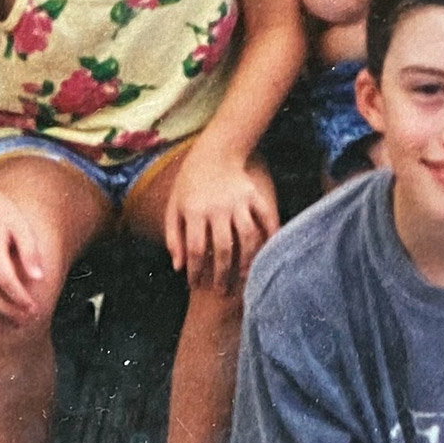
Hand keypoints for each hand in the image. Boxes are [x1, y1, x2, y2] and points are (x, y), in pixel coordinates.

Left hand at [165, 152, 277, 290]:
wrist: (215, 151)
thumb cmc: (190, 183)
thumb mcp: (174, 207)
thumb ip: (173, 236)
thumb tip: (178, 267)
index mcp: (194, 210)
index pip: (194, 248)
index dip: (195, 270)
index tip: (195, 284)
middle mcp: (217, 207)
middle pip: (222, 248)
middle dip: (221, 274)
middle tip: (221, 291)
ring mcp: (239, 201)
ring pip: (247, 237)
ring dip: (247, 260)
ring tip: (245, 277)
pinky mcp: (255, 195)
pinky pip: (267, 218)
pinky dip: (271, 235)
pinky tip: (269, 252)